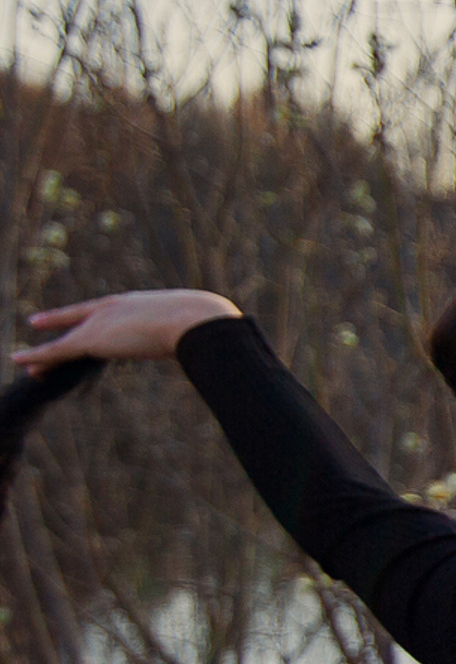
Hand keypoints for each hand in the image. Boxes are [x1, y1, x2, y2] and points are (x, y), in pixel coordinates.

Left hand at [12, 289, 239, 369]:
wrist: (197, 318)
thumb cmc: (207, 323)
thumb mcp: (200, 327)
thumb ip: (201, 337)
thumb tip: (227, 349)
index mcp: (137, 302)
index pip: (107, 308)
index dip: (92, 313)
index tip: (81, 316)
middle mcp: (113, 307)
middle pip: (79, 317)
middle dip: (59, 323)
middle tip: (38, 323)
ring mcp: (100, 322)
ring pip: (65, 339)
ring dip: (45, 353)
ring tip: (25, 360)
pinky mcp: (91, 339)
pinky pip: (56, 351)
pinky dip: (36, 357)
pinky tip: (19, 361)